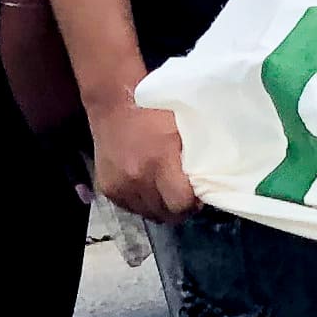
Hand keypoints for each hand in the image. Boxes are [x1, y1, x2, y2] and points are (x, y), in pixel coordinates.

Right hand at [91, 96, 199, 220]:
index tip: (198, 196)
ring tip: (166, 191)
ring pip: (147, 213)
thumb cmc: (156, 110)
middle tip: (184, 195)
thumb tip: (209, 181)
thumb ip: (196, 157)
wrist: (115, 102)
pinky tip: (148, 187)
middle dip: (178, 208)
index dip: (192, 203)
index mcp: (159, 162)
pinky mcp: (107, 188)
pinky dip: (141, 202)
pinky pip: (129, 207)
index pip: (180, 204)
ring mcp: (119, 185)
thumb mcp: (184, 129)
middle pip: (164, 214)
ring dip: (159, 206)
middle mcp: (137, 178)